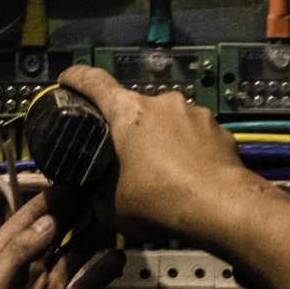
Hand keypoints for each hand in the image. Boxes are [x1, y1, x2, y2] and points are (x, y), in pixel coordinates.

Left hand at [0, 187, 124, 288]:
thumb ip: (18, 254)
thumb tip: (50, 221)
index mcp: (1, 255)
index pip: (28, 218)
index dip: (52, 198)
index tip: (75, 176)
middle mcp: (27, 267)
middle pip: (57, 231)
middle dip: (77, 210)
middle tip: (102, 187)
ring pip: (77, 253)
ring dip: (94, 235)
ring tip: (116, 214)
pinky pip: (89, 285)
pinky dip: (104, 269)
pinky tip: (119, 255)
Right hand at [58, 66, 256, 239]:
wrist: (222, 209)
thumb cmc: (159, 201)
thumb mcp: (110, 206)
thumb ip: (97, 191)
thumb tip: (97, 192)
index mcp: (127, 112)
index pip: (93, 82)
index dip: (76, 79)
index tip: (67, 80)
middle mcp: (162, 103)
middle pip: (135, 109)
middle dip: (129, 130)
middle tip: (127, 159)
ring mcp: (195, 113)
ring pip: (168, 123)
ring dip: (162, 140)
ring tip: (163, 173)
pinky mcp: (220, 130)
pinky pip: (196, 137)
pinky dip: (190, 151)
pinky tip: (190, 176)